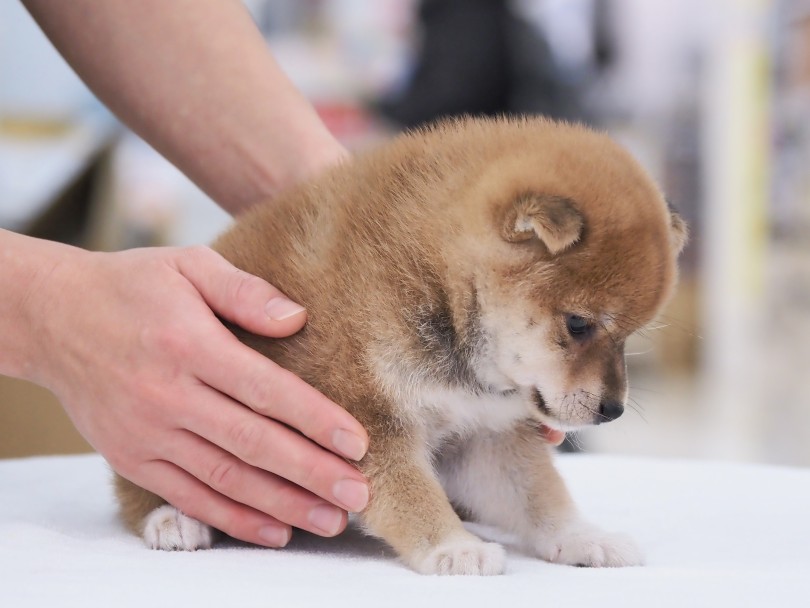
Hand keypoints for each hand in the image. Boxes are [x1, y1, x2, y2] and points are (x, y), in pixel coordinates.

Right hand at [25, 244, 368, 546]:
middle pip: (253, 443)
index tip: (357, 442)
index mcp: (189, 344)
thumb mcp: (188, 264)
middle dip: (312, 472)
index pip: (264, 389)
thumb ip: (244, 290)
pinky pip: (189, 496)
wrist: (53, 318)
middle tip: (360, 493)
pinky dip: (233, 518)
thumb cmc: (132, 287)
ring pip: (226, 478)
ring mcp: (147, 432)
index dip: (314, 418)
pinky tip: (275, 530)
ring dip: (283, 504)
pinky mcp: (132, 458)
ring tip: (331, 520)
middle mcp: (168, 394)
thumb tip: (298, 318)